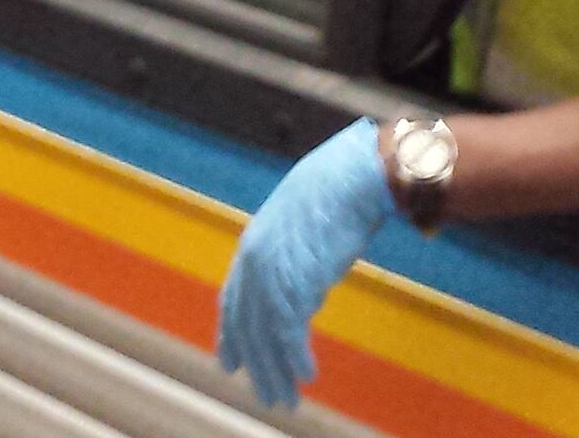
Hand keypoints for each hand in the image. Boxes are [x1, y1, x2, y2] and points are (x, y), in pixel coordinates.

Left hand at [215, 120, 392, 411]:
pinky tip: (307, 375)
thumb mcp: (301, 230)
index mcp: (252, 248)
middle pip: (247, 326)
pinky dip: (295, 356)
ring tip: (286, 400)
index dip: (231, 336)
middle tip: (269, 396)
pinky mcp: (294, 279)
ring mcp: (271, 272)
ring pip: (265, 335)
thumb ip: (292, 259)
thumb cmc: (333, 198)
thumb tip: (302, 287)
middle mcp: (253, 262)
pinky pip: (289, 331)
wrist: (348, 178)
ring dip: (276, 371)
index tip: (230, 364)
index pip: (233, 302)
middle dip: (257, 365)